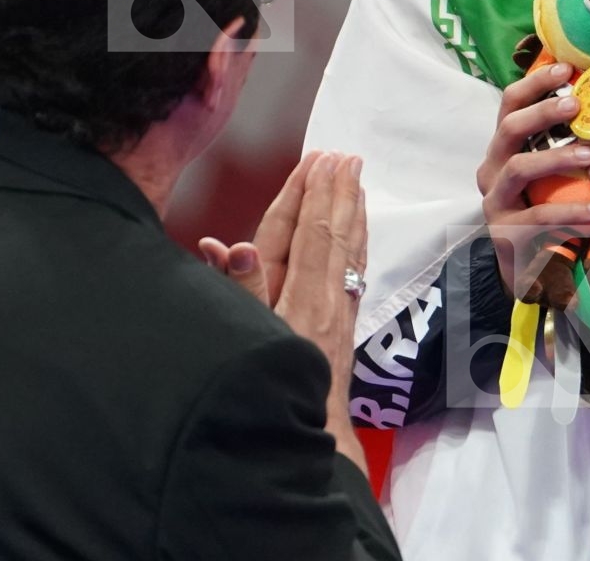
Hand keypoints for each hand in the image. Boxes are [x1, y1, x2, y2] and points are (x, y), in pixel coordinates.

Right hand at [201, 149, 368, 469]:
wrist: (315, 433)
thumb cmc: (274, 388)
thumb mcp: (249, 335)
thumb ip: (239, 289)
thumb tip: (230, 246)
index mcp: (303, 296)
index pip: (310, 232)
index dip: (313, 193)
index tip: (320, 160)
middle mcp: (329, 297)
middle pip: (335, 232)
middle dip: (338, 191)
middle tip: (344, 156)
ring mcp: (343, 308)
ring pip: (351, 247)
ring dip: (352, 209)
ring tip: (356, 178)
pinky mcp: (348, 320)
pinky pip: (357, 266)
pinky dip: (357, 239)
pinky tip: (358, 228)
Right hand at [476, 63, 589, 294]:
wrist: (535, 270)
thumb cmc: (552, 208)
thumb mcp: (558, 171)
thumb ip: (572, 139)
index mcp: (504, 147)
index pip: (510, 103)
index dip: (535, 82)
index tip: (567, 68)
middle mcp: (492, 169)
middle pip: (509, 128)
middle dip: (543, 112)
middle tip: (578, 105)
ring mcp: (495, 202)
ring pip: (518, 168)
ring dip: (556, 157)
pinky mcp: (506, 234)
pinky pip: (538, 217)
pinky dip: (570, 212)